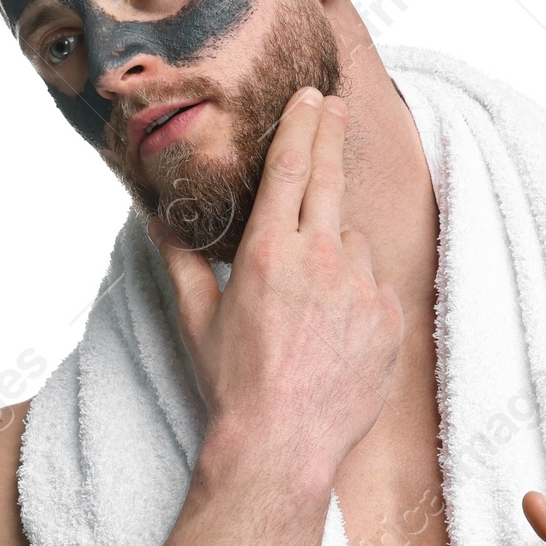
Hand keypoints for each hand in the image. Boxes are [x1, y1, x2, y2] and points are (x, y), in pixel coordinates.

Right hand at [147, 89, 403, 487]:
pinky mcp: (390, 319)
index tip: (311, 97)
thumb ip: (179, 260)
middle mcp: (321, 261)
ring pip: (352, 241)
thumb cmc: (234, 386)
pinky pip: (374, 286)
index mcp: (269, 253)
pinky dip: (357, 293)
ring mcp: (362, 290)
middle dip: (331, 134)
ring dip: (335, 248)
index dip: (302, 125)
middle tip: (335, 105)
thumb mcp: (196, 320)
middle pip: (331, 178)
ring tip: (309, 300)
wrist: (284, 448)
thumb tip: (155, 219)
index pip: (290, 168)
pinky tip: (334, 330)